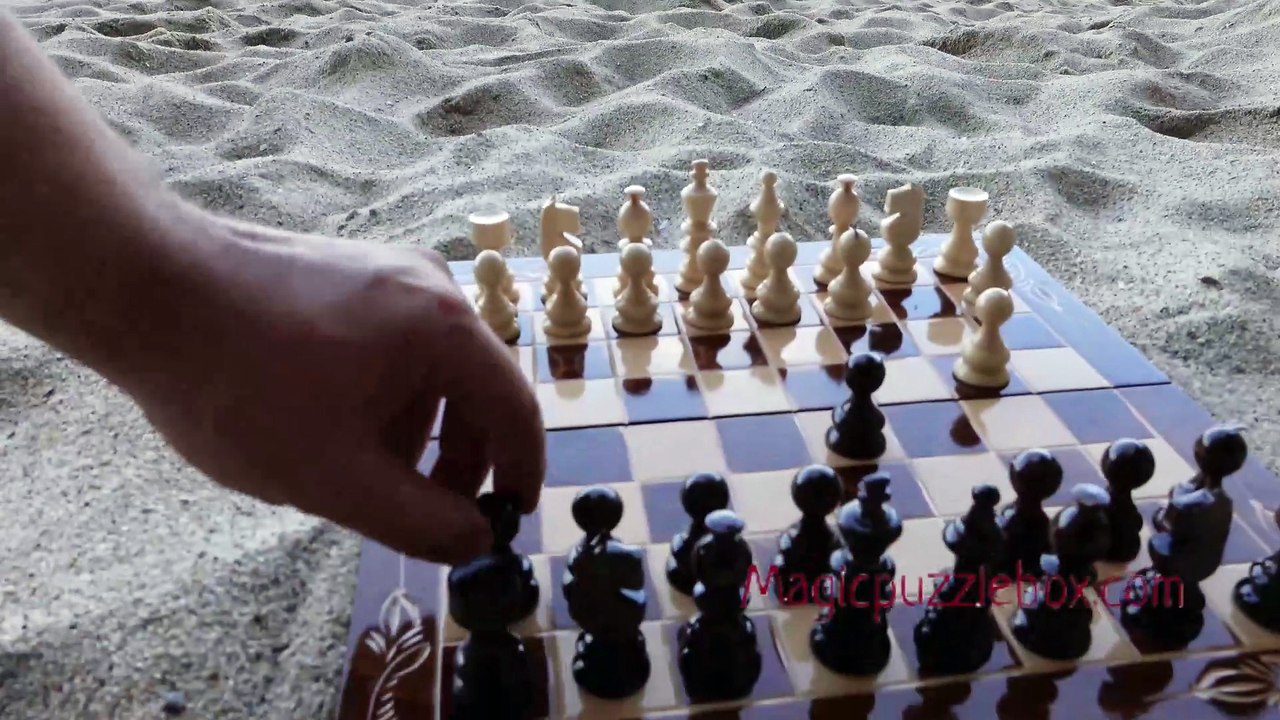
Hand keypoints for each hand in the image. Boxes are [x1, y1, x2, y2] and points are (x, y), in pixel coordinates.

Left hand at [119, 210, 544, 564]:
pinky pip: (393, 344)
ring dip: (412, 430)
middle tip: (424, 511)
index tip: (505, 521)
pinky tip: (324, 422)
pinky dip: (381, 394)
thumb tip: (475, 539)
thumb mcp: (334, 478)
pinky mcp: (348, 268)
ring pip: (430, 369)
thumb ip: (419, 521)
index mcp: (445, 328)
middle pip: (475, 388)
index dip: (520, 473)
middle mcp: (431, 285)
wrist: (145, 287)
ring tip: (355, 470)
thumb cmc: (241, 385)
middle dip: (456, 459)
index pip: (516, 410)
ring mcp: (387, 268)